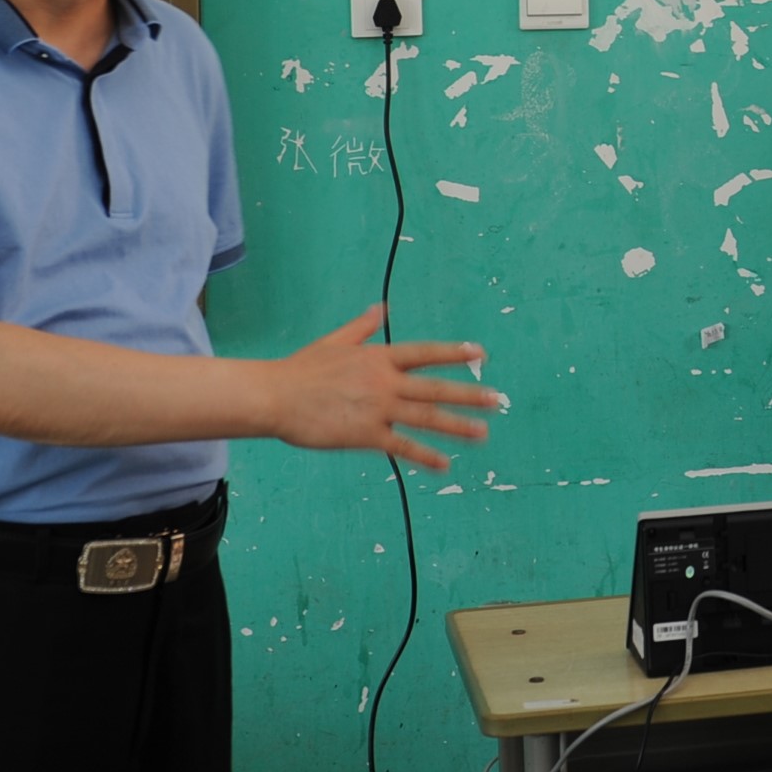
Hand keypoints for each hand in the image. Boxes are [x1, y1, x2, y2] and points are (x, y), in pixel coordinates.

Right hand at [264, 306, 500, 470]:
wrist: (275, 397)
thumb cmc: (301, 370)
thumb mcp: (335, 341)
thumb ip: (363, 327)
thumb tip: (380, 308)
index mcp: (378, 358)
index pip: (424, 353)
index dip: (453, 353)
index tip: (480, 353)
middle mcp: (384, 381)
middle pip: (435, 388)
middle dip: (468, 394)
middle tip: (496, 399)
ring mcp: (377, 408)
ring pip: (426, 417)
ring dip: (457, 426)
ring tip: (483, 433)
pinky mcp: (366, 434)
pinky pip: (402, 445)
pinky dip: (424, 455)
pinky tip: (444, 464)